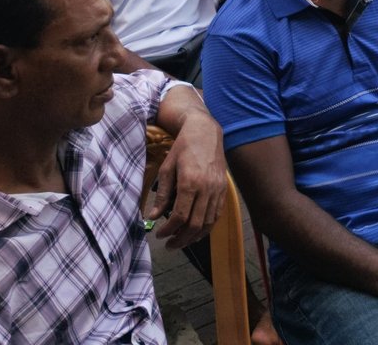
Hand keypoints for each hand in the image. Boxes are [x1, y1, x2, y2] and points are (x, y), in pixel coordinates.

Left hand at [147, 116, 226, 249]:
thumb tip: (153, 216)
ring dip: (194, 237)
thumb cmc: (182, 148)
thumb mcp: (167, 168)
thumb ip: (162, 194)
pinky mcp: (224, 189)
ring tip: (181, 241)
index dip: (169, 230)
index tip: (159, 234)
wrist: (205, 132)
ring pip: (208, 223)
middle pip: (195, 224)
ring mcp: (218, 189)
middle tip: (169, 245)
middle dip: (180, 239)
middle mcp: (206, 188)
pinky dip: (207, 227)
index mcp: (190, 182)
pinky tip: (196, 232)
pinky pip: (217, 215)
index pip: (180, 216)